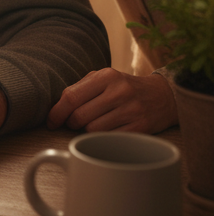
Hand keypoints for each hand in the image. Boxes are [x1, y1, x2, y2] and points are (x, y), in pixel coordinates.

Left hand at [46, 68, 177, 133]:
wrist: (163, 97)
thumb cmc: (124, 88)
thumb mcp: (104, 78)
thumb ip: (80, 88)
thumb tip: (55, 109)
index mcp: (106, 76)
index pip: (71, 96)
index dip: (57, 112)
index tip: (51, 122)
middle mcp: (119, 91)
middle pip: (80, 116)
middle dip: (71, 123)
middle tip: (74, 122)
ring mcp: (131, 110)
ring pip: (93, 130)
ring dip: (86, 131)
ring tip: (93, 124)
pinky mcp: (140, 128)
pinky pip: (109, 139)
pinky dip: (102, 138)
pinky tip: (106, 131)